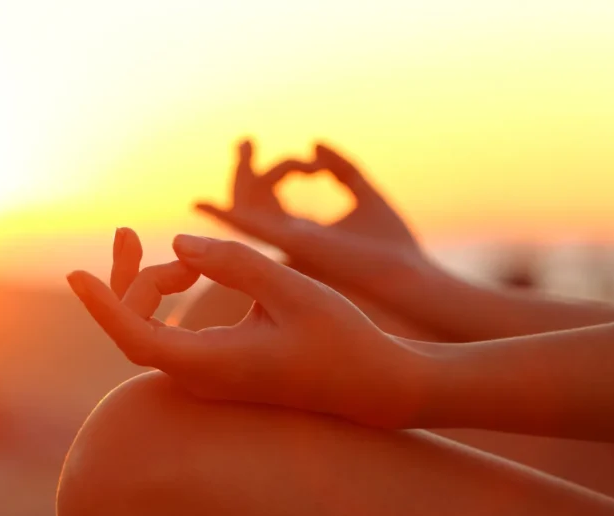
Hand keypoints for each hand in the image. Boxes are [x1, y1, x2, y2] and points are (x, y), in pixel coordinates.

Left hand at [67, 229, 425, 427]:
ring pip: (149, 328)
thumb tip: (179, 242)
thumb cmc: (340, 339)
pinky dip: (167, 299)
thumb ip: (233, 263)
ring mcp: (205, 376)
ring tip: (191, 257)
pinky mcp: (215, 368)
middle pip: (133, 326)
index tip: (74, 274)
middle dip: (130, 277)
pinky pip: (168, 333)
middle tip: (125, 231)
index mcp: (211, 364)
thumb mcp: (291, 291)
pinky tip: (186, 272)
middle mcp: (198, 377)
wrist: (374, 384)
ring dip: (155, 284)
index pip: (134, 336)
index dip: (102, 304)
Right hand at [197, 140, 433, 294]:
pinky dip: (225, 217)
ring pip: (248, 209)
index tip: (315, 163)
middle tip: (247, 140)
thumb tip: (314, 143)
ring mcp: (288, 246)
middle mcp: (288, 242)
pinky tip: (202, 205)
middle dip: (246, 170)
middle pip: (252, 203)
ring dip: (244, 176)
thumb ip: (341, 168)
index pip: (272, 200)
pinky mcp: (293, 246)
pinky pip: (249, 229)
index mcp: (303, 233)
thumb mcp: (365, 194)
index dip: (283, 169)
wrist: (411, 276)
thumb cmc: (393, 245)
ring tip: (247, 145)